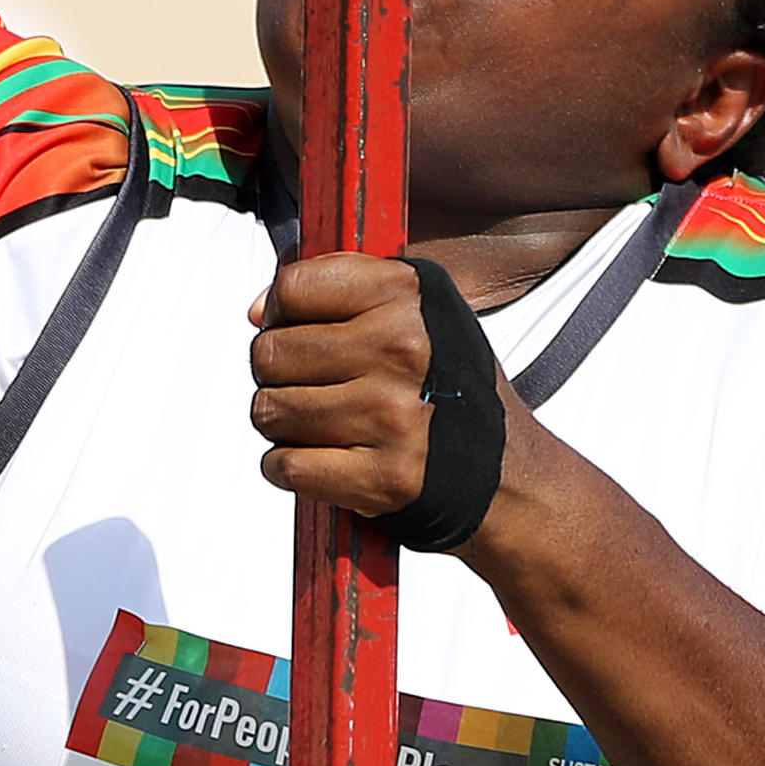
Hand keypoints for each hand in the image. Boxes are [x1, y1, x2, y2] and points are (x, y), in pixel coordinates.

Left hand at [249, 252, 467, 525]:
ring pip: (270, 411)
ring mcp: (393, 416)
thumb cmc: (449, 387)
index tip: (300, 329)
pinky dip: (289, 468)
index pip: (293, 288)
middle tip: (314, 386)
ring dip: (283, 423)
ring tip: (323, 424)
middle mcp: (403, 350)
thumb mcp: (417, 312)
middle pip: (271, 352)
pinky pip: (285, 465)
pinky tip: (323, 459)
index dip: (284, 312)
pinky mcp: (382, 477)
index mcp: (408, 296)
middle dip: (278, 374)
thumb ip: (339, 291)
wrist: (506, 473)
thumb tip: (259, 311)